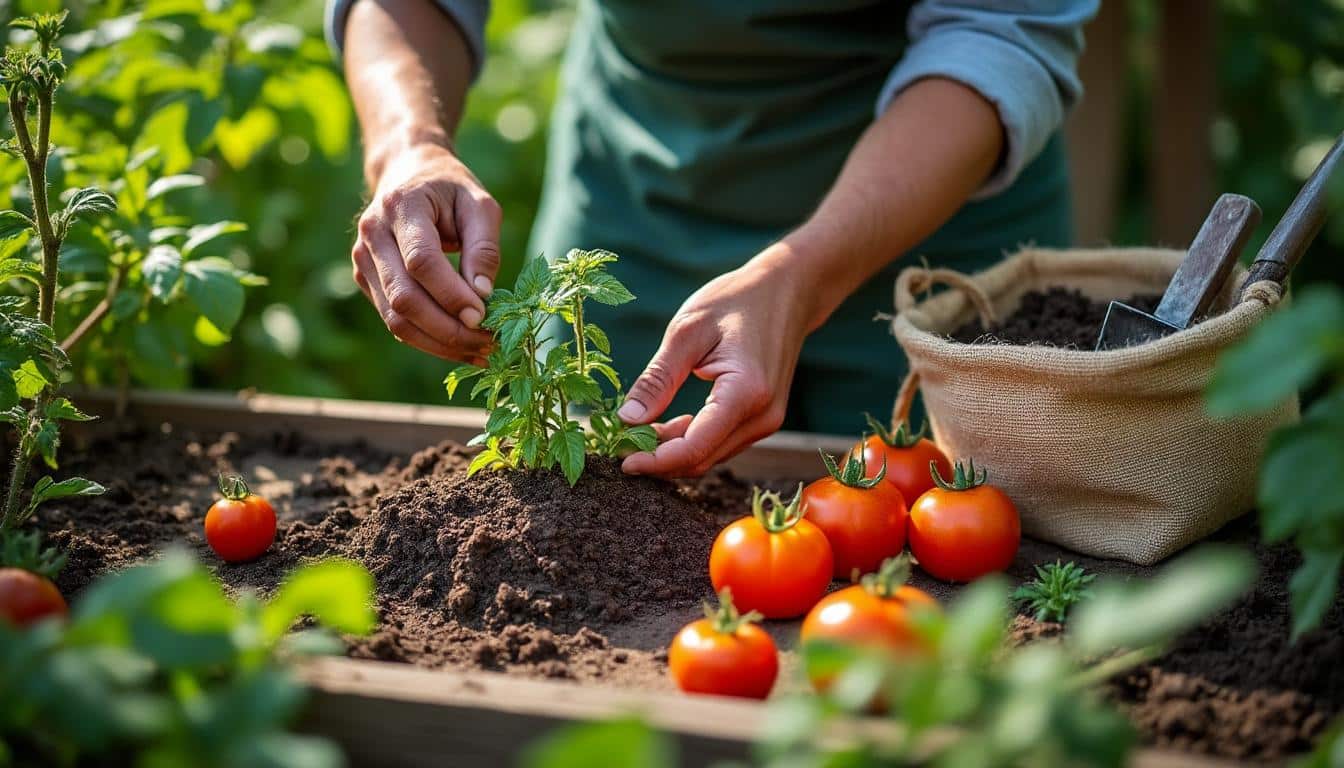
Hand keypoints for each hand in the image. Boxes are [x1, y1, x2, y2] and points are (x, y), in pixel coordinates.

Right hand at [352, 140, 497, 363]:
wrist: (407, 174)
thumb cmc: (450, 189)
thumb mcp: (480, 204)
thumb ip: (484, 247)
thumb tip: (483, 295)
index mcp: (401, 206)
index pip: (421, 261)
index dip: (451, 294)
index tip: (484, 316)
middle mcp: (373, 234)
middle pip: (404, 298)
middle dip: (448, 329)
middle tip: (490, 345)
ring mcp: (363, 260)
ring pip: (396, 318)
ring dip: (439, 343)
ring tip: (481, 353)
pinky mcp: (366, 280)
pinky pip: (395, 320)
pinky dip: (429, 340)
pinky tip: (461, 346)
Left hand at [618, 247, 824, 477]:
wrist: (787, 291)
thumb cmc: (736, 301)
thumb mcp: (686, 331)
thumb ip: (657, 379)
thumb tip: (626, 419)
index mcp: (745, 392)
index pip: (694, 448)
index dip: (654, 461)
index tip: (621, 459)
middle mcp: (762, 416)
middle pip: (702, 459)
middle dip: (659, 460)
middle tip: (620, 444)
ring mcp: (767, 421)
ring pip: (711, 456)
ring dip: (673, 452)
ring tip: (638, 432)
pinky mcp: (763, 419)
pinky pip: (721, 443)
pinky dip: (691, 441)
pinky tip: (666, 426)